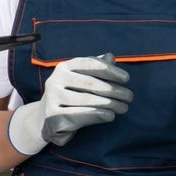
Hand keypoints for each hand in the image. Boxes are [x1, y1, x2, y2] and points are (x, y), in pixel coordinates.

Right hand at [6, 55, 132, 157]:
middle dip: (114, 90)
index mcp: (64, 67)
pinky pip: (79, 115)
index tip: (126, 79)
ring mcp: (52, 98)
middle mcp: (55, 80)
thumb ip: (95, 69)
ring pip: (87, 100)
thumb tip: (111, 57)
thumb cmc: (70, 96)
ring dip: (110, 104)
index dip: (110, 70)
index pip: (90, 64)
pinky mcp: (53, 116)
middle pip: (90, 83)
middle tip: (129, 97)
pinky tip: (110, 115)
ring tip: (124, 108)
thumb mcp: (81, 80)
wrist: (45, 119)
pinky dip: (98, 115)